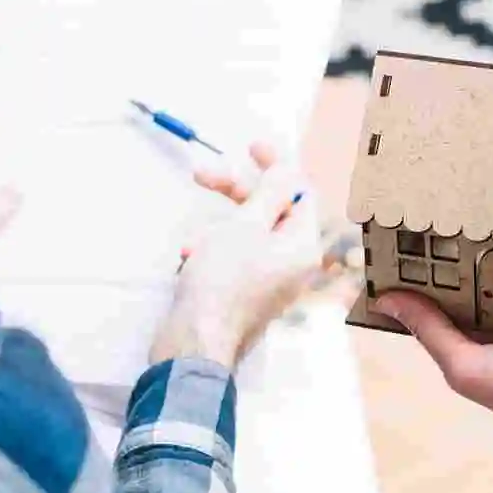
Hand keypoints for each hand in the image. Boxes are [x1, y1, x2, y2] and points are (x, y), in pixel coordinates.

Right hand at [150, 144, 323, 369]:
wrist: (193, 345)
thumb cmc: (221, 283)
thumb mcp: (245, 226)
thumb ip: (269, 194)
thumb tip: (289, 171)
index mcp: (302, 246)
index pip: (299, 192)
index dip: (276, 166)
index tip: (251, 147)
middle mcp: (293, 264)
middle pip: (270, 211)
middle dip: (235, 193)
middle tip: (202, 175)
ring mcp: (269, 281)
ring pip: (246, 234)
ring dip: (216, 228)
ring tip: (193, 243)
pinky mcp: (245, 294)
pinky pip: (234, 258)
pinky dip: (212, 251)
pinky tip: (190, 258)